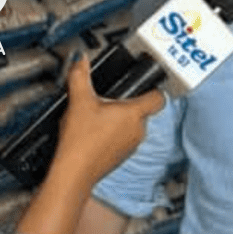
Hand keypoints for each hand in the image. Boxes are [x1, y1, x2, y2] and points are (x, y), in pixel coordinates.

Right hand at [53, 56, 164, 186]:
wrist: (73, 173)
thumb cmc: (80, 140)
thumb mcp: (78, 101)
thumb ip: (80, 76)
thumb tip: (81, 60)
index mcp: (135, 114)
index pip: (159, 98)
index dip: (153, 88)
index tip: (143, 84)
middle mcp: (139, 130)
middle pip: (142, 110)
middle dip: (127, 103)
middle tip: (108, 99)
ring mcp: (131, 145)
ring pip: (132, 125)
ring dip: (119, 119)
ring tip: (98, 117)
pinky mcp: (121, 156)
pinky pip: (123, 139)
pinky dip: (112, 134)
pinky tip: (94, 133)